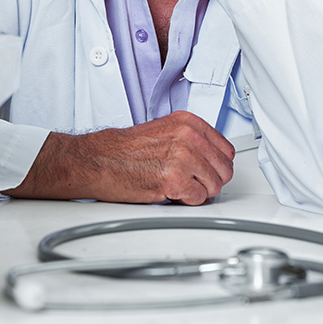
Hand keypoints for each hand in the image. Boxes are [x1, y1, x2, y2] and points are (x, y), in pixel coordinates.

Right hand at [4, 111, 234, 204]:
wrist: (97, 160)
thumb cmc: (123, 149)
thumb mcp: (164, 131)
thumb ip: (190, 140)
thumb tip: (211, 157)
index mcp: (188, 122)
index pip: (226, 149)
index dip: (217, 165)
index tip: (209, 171)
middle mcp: (188, 136)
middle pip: (224, 169)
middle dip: (210, 181)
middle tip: (192, 183)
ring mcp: (182, 157)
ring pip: (214, 186)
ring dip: (198, 192)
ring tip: (178, 186)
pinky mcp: (174, 179)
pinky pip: (198, 199)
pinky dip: (186, 201)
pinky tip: (170, 192)